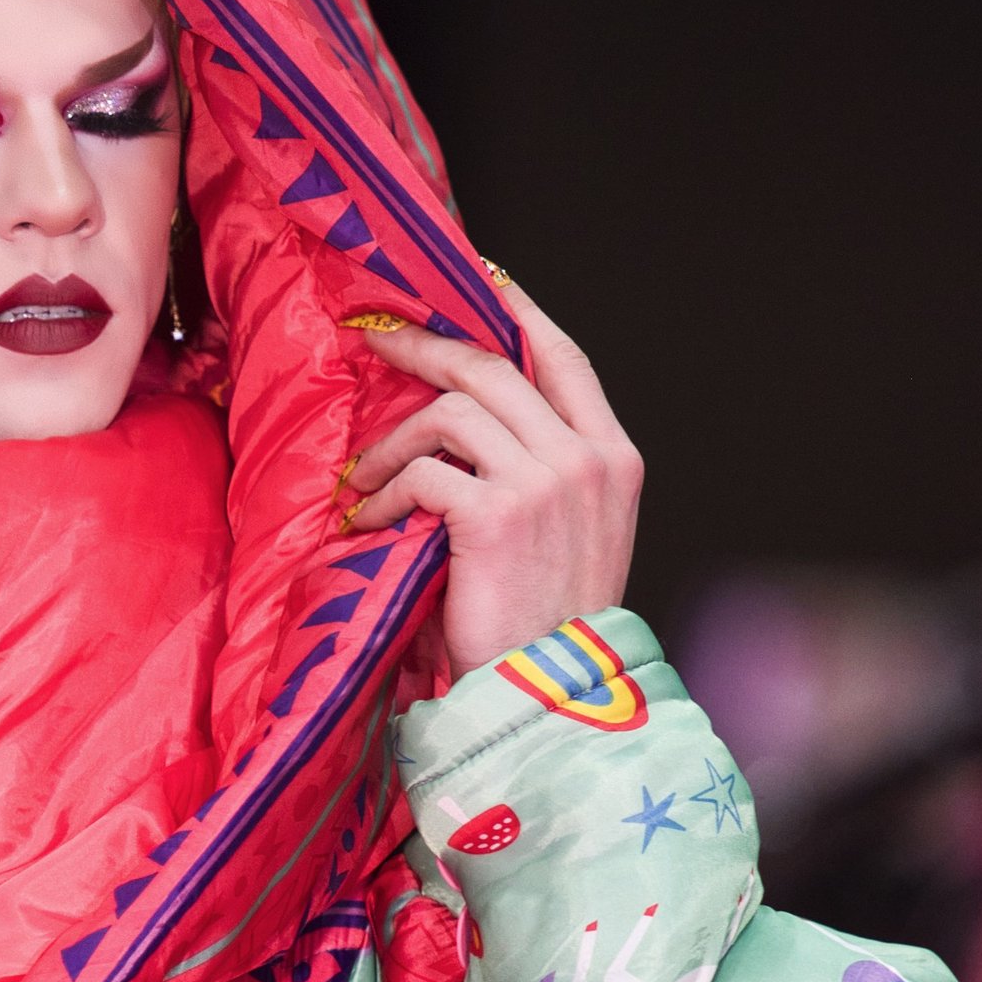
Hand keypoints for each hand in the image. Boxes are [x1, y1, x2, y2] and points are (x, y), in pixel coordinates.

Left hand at [343, 274, 641, 678]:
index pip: (564, 357)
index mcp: (613, 458)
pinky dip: (387, 495)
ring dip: (395, 441)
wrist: (553, 698)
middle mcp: (587, 460)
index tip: (473, 284)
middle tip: (378, 342)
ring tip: (368, 480)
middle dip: (425, 347)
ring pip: (451, 411)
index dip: (515, 312)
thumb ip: (540, 471)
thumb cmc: (549, 628)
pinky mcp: (495, 514)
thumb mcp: (571, 535)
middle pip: (494, 365)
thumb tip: (469, 417)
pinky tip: (375, 523)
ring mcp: (545, 483)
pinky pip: (423, 472)